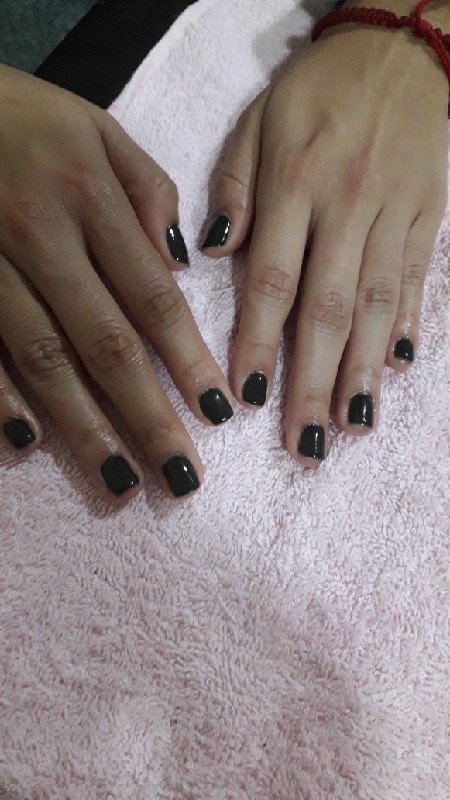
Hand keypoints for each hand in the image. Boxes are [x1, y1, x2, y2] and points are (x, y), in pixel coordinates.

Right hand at [0, 66, 233, 500]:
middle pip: (104, 342)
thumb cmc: (24, 119)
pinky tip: (27, 446)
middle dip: (146, 415)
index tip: (217, 414)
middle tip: (179, 476)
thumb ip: (147, 192)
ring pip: (42, 359)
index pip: (151, 296)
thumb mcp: (96, 130)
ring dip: (82, 426)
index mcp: (88, 198)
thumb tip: (182, 266)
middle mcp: (39, 236)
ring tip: (119, 480)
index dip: (187, 359)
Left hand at [202, 23, 447, 463]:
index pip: (274, 279)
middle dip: (315, 381)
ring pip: (378, 307)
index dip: (262, 341)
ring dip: (363, 372)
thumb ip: (234, 186)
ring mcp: (393, 216)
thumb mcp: (259, 121)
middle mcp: (348, 207)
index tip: (250, 398)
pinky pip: (415, 281)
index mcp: (296, 183)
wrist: (401, 52)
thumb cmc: (317, 91)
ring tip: (350, 425)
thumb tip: (211, 252)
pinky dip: (406, 328)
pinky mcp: (425, 220)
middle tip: (306, 442)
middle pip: (330, 309)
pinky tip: (395, 372)